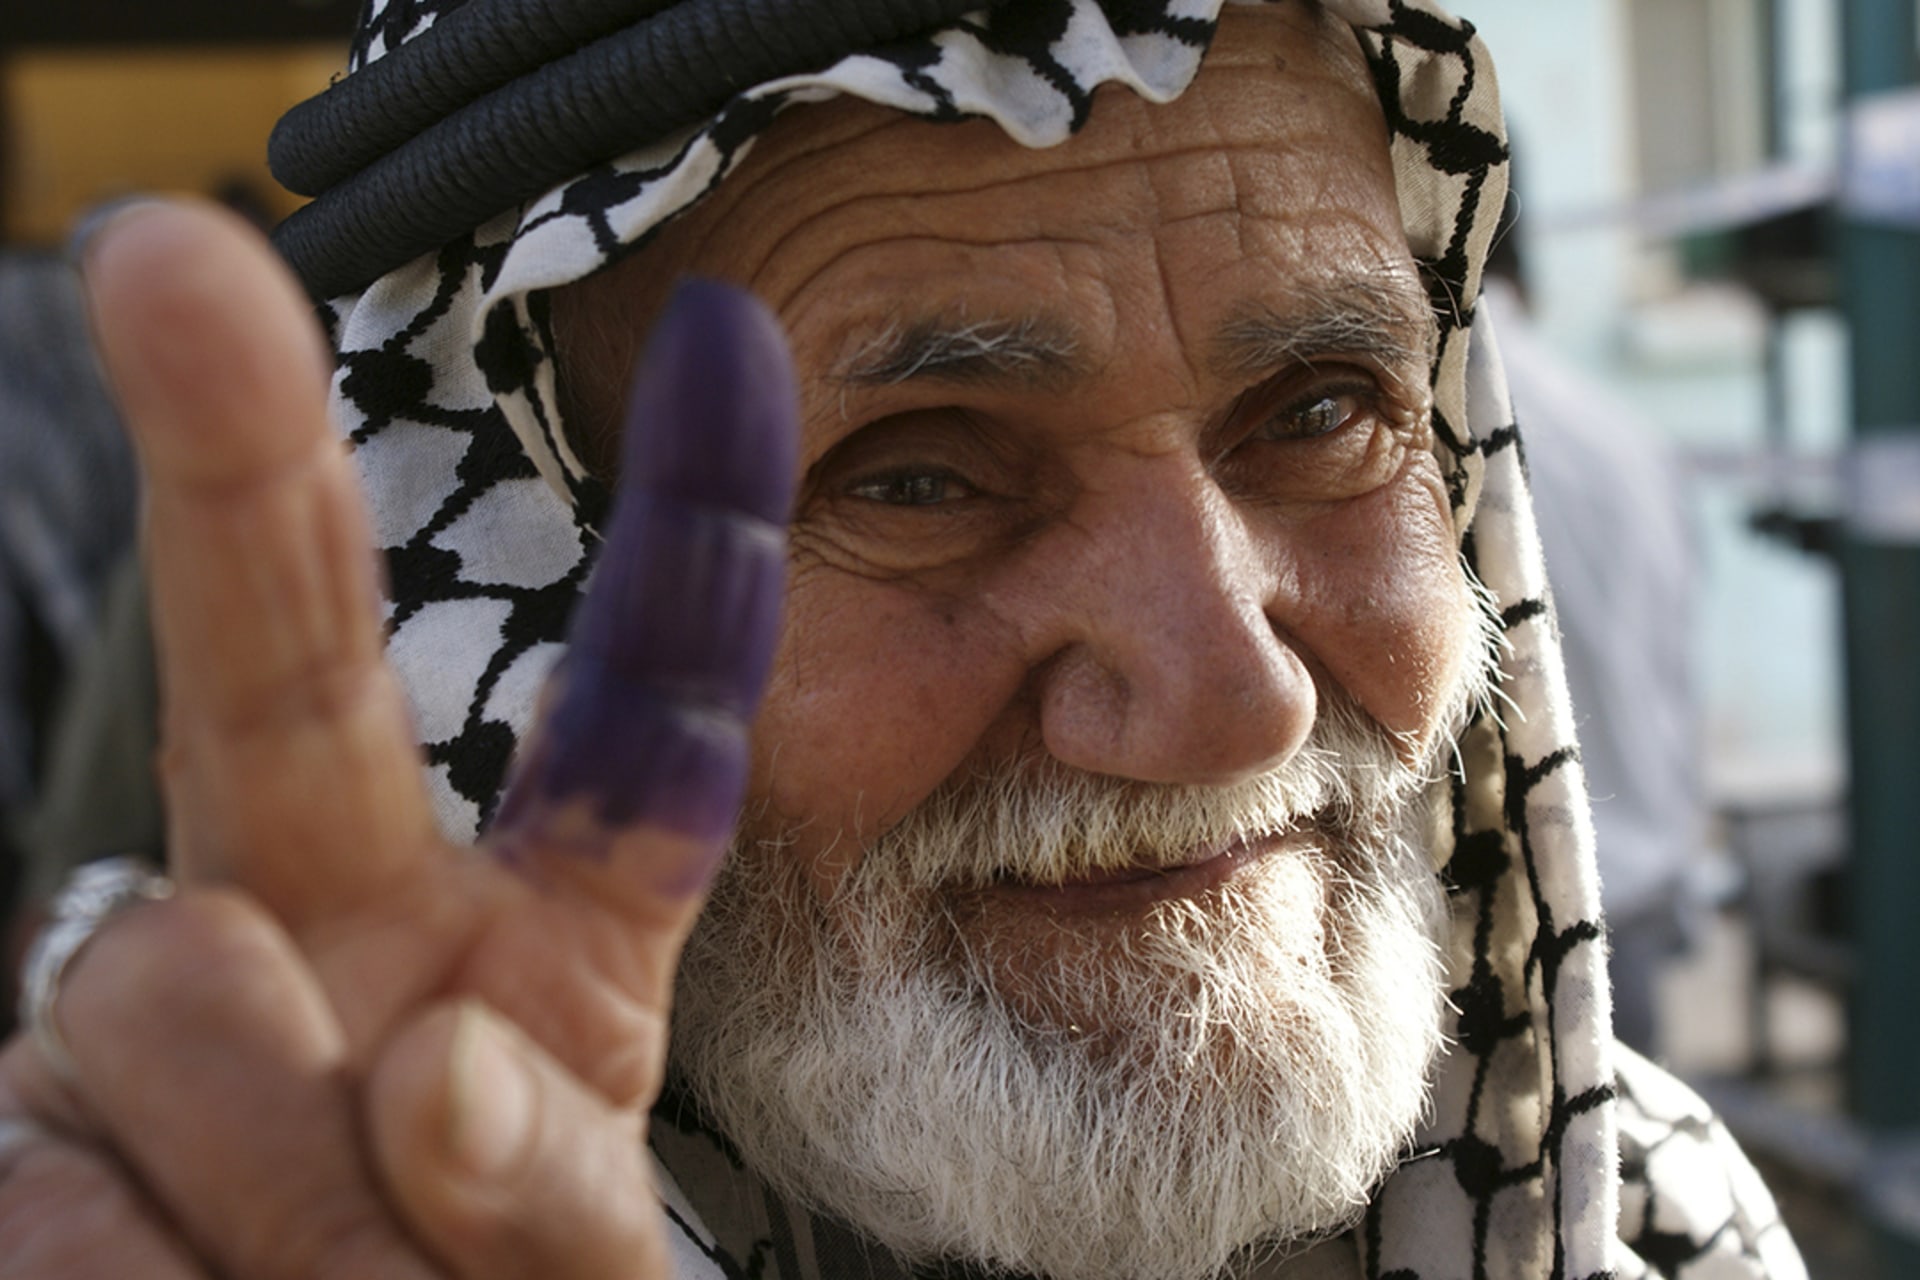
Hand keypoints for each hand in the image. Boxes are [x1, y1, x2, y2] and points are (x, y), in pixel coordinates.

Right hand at [0, 199, 793, 1277]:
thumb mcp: (572, 1258)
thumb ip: (563, 1189)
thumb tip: (432, 1063)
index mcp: (545, 943)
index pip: (639, 723)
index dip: (690, 546)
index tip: (739, 348)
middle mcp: (341, 918)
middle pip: (289, 669)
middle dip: (238, 461)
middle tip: (167, 260)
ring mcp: (160, 1005)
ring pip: (181, 991)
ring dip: (277, 1203)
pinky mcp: (21, 1130)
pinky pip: (63, 1190)